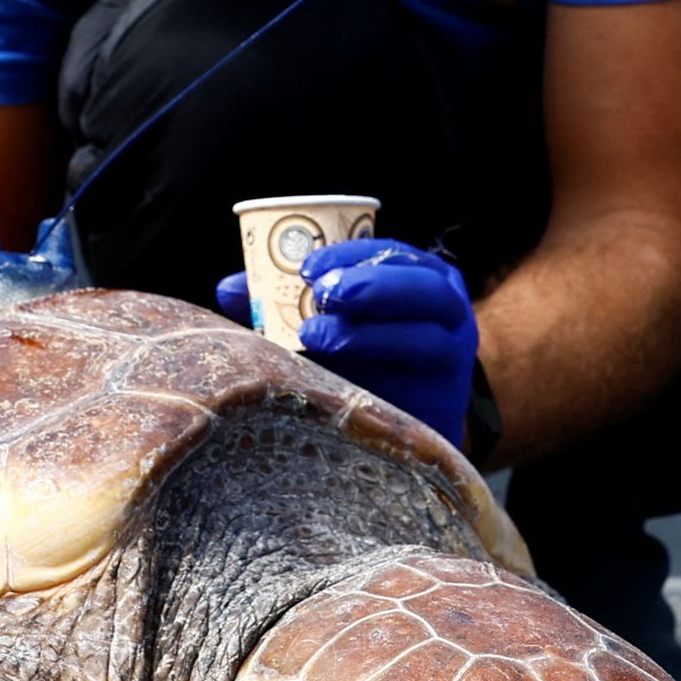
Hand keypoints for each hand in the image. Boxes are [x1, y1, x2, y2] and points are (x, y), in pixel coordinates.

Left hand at [292, 239, 477, 447]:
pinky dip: (376, 382)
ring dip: (368, 335)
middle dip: (373, 287)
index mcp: (423, 277)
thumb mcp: (327, 320)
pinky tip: (338, 381)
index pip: (395, 254)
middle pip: (425, 291)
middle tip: (322, 295)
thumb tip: (228, 289)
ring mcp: (452, 359)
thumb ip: (282, 302)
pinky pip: (418, 392)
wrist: (396, 426)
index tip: (308, 268)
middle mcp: (450, 312)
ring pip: (425, 340)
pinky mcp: (446, 404)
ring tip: (315, 336)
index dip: (354, 255)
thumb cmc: (357, 356)